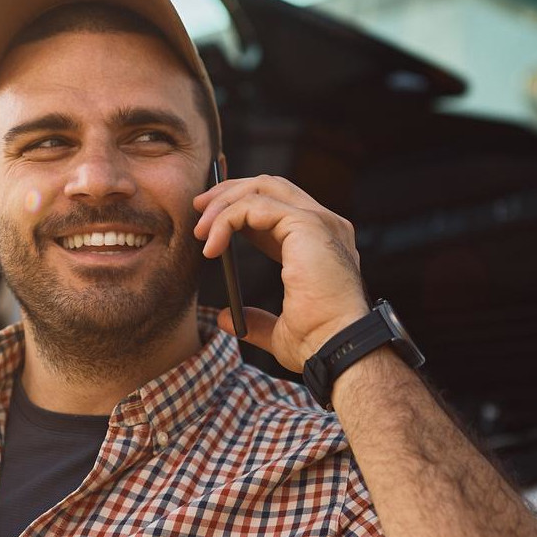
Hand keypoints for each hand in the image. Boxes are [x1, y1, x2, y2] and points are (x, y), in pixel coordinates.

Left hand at [193, 174, 368, 371]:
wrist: (338, 350)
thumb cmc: (319, 344)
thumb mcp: (281, 331)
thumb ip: (256, 320)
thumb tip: (227, 319)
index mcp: (320, 244)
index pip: (277, 207)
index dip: (240, 207)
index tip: (208, 222)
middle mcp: (325, 225)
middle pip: (270, 186)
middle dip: (230, 192)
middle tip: (198, 207)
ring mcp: (319, 221)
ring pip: (261, 188)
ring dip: (224, 202)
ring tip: (200, 228)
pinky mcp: (307, 224)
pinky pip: (254, 205)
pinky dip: (227, 218)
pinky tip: (212, 244)